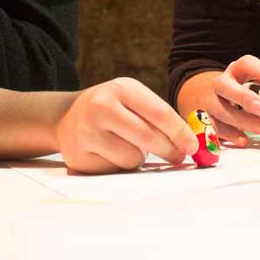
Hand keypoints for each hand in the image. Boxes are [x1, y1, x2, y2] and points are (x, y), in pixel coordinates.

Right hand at [55, 77, 198, 174]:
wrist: (67, 117)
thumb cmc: (111, 109)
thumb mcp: (132, 99)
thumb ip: (158, 116)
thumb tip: (189, 141)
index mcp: (121, 89)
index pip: (158, 112)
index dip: (179, 132)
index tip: (193, 146)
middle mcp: (101, 107)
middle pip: (147, 137)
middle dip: (168, 150)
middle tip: (178, 156)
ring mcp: (87, 132)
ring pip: (131, 158)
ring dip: (139, 158)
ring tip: (128, 146)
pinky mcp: (78, 156)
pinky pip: (114, 170)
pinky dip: (120, 166)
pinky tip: (110, 154)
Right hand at [180, 55, 259, 146]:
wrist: (208, 96)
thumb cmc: (237, 90)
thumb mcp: (250, 83)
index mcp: (235, 71)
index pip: (245, 64)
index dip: (259, 70)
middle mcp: (220, 84)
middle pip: (226, 87)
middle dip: (243, 97)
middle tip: (259, 107)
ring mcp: (210, 101)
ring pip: (220, 109)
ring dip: (241, 120)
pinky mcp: (206, 119)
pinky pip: (216, 127)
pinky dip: (230, 135)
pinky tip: (244, 139)